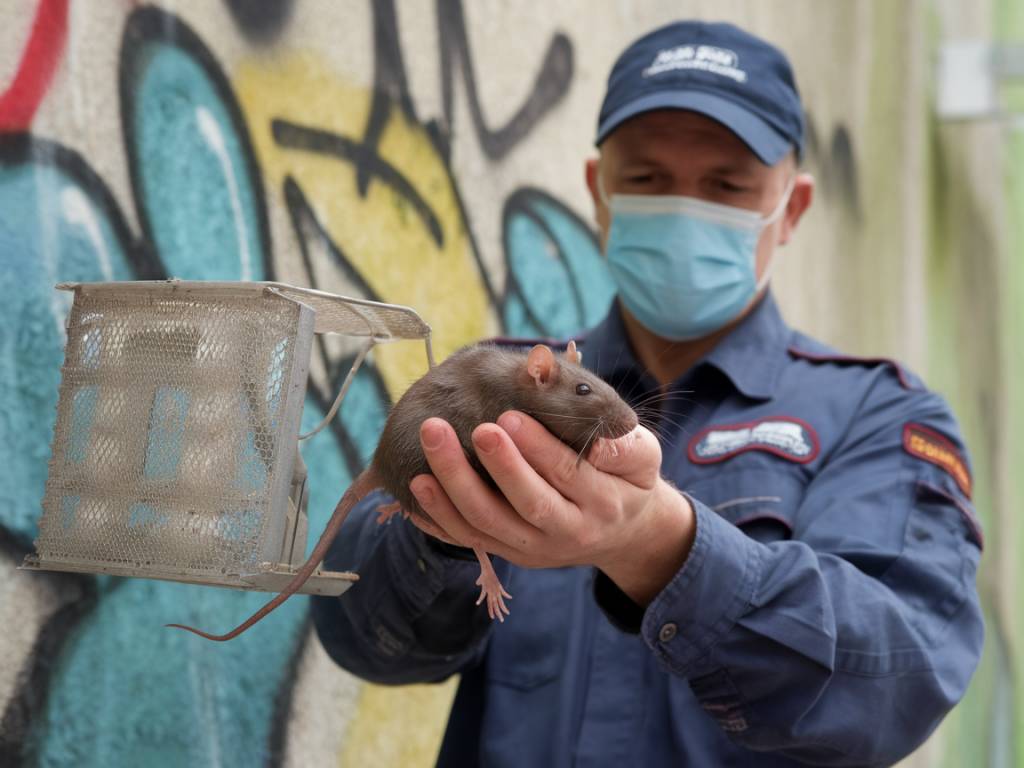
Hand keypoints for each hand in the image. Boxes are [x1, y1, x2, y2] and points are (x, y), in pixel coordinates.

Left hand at [408, 411, 695, 605]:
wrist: (621, 536)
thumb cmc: (627, 482)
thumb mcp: (645, 459)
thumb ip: (626, 447)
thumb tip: (601, 440)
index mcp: (603, 503)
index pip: (568, 475)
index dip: (537, 449)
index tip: (507, 416)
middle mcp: (567, 532)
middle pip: (527, 504)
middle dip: (496, 466)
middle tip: (473, 427)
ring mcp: (534, 548)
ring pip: (489, 526)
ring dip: (453, 490)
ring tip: (430, 448)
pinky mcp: (509, 553)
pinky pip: (469, 540)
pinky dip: (438, 519)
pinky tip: (413, 487)